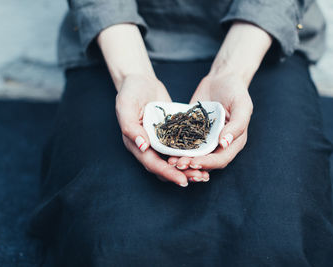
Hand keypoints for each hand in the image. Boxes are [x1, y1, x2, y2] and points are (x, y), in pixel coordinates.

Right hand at [98, 24, 208, 186]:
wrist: (140, 80)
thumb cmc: (130, 91)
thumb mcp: (126, 105)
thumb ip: (130, 126)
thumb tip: (142, 146)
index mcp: (135, 143)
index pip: (152, 163)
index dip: (167, 173)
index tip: (182, 181)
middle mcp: (147, 146)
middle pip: (165, 167)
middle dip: (182, 174)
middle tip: (200, 178)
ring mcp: (159, 140)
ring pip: (175, 160)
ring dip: (189, 167)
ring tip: (205, 174)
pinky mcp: (170, 133)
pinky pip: (181, 147)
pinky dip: (192, 154)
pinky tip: (206, 156)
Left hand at [168, 22, 270, 180]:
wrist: (222, 78)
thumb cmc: (236, 91)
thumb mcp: (242, 105)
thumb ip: (237, 125)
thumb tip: (225, 143)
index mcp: (234, 142)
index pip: (221, 159)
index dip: (208, 163)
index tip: (194, 163)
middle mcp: (220, 144)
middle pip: (206, 162)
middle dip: (192, 165)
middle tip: (177, 164)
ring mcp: (206, 139)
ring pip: (194, 155)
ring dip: (183, 160)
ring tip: (170, 161)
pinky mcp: (194, 131)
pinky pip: (185, 142)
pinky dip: (176, 148)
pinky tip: (165, 148)